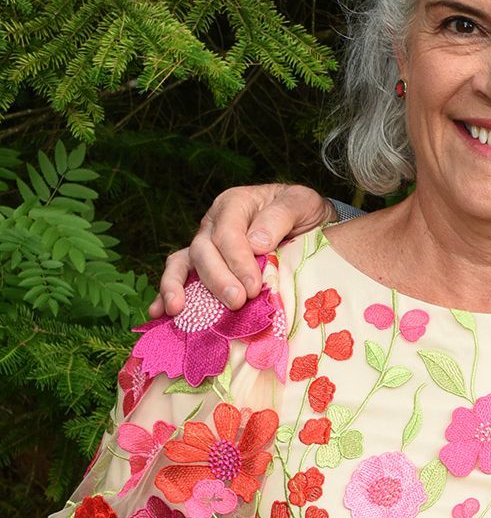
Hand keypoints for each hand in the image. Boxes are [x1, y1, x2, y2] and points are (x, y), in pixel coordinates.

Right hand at [150, 182, 332, 317]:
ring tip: (177, 310)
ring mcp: (205, 245)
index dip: (238, 260)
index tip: (254, 286)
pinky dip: (166, 294)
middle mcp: (213, 223)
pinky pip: (179, 276)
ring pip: (184, 263)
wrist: (304, 222)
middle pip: (204, 250)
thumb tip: (256, 243)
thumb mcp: (302, 203)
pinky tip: (159, 313)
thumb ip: (280, 217)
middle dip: (218, 279)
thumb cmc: (302, 213)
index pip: (228, 232)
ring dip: (177, 286)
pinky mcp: (203, 266)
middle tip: (236, 302)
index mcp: (235, 204)